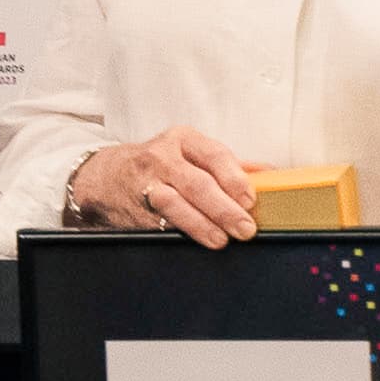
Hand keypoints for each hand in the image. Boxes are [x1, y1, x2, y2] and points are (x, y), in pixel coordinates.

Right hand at [73, 127, 261, 248]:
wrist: (106, 175)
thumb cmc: (161, 163)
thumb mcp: (192, 152)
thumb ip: (230, 164)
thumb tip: (273, 175)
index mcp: (183, 140)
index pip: (215, 155)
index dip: (235, 179)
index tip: (250, 200)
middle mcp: (161, 158)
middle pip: (197, 184)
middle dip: (223, 208)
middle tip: (244, 228)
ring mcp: (144, 183)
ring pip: (173, 204)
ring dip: (200, 224)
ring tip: (220, 239)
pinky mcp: (134, 207)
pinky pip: (158, 221)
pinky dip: (179, 232)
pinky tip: (194, 240)